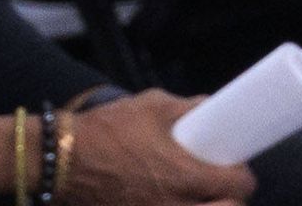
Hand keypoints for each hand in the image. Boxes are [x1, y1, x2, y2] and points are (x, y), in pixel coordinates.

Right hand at [63, 90, 254, 205]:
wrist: (61, 158)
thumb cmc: (105, 132)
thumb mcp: (148, 107)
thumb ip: (184, 107)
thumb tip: (208, 105)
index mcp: (187, 176)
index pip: (240, 185)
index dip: (240, 174)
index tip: (233, 165)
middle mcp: (180, 204)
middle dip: (228, 198)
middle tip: (218, 185)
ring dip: (207, 205)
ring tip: (194, 194)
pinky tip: (165, 197)